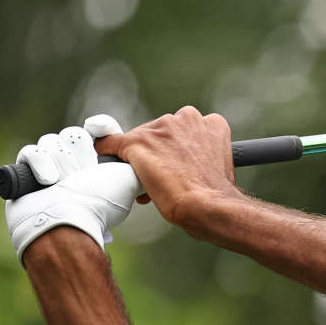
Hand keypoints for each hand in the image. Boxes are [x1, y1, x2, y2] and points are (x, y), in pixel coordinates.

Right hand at [5, 115, 141, 262]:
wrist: (67, 223)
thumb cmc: (99, 203)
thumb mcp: (130, 181)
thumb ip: (138, 163)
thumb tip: (149, 159)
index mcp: (100, 163)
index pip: (100, 131)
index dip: (101, 127)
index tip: (99, 129)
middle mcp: (74, 164)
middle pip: (73, 134)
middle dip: (79, 151)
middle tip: (83, 172)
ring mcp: (49, 167)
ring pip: (51, 141)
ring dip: (60, 161)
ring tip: (63, 181)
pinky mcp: (24, 172)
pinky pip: (30, 151)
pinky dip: (39, 163)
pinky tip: (48, 179)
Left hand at [90, 105, 236, 227]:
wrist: (208, 206)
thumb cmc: (217, 195)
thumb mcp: (220, 165)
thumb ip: (204, 155)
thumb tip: (188, 165)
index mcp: (211, 123)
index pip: (186, 129)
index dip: (179, 148)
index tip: (178, 164)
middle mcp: (186, 118)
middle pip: (161, 131)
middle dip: (159, 152)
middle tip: (163, 177)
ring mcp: (160, 129)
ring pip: (140, 139)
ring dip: (142, 158)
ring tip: (149, 184)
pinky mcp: (137, 141)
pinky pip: (111, 143)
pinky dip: (106, 152)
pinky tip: (105, 160)